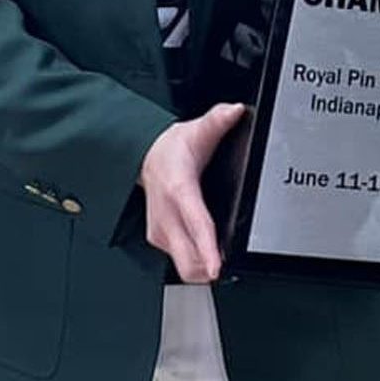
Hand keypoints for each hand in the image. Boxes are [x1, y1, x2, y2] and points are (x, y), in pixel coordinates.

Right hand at [139, 103, 246, 283]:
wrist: (144, 157)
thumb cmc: (171, 150)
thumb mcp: (196, 131)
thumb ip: (217, 121)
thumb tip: (235, 111)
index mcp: (179, 190)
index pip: (196, 224)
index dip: (207, 249)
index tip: (217, 267)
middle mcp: (166, 216)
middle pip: (188, 260)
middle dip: (209, 269)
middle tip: (229, 265)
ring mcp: (161, 231)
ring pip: (185, 266)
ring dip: (204, 267)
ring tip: (221, 258)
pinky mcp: (159, 240)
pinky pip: (181, 261)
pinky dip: (197, 261)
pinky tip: (207, 251)